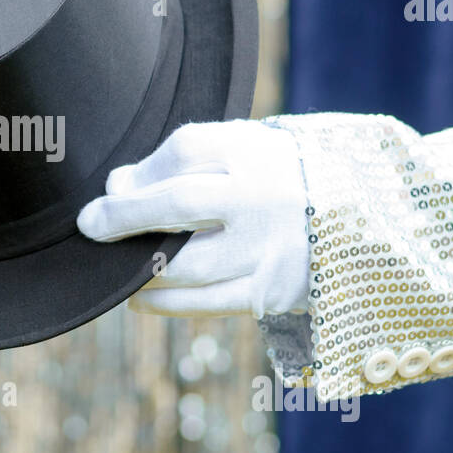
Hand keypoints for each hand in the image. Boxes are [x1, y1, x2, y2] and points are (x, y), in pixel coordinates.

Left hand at [76, 119, 310, 317]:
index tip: (117, 187)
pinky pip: (204, 303)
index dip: (142, 171)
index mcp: (258, 152)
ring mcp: (268, 249)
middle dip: (123, 215)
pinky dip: (162, 303)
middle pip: (178, 202)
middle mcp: (264, 198)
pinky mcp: (271, 293)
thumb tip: (118, 185)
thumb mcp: (247, 151)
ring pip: (184, 263)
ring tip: (114, 264)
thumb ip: (187, 160)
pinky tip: (136, 298)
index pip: (185, 150)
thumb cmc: (281, 181)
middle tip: (89, 224)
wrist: (364, 224)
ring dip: (137, 266)